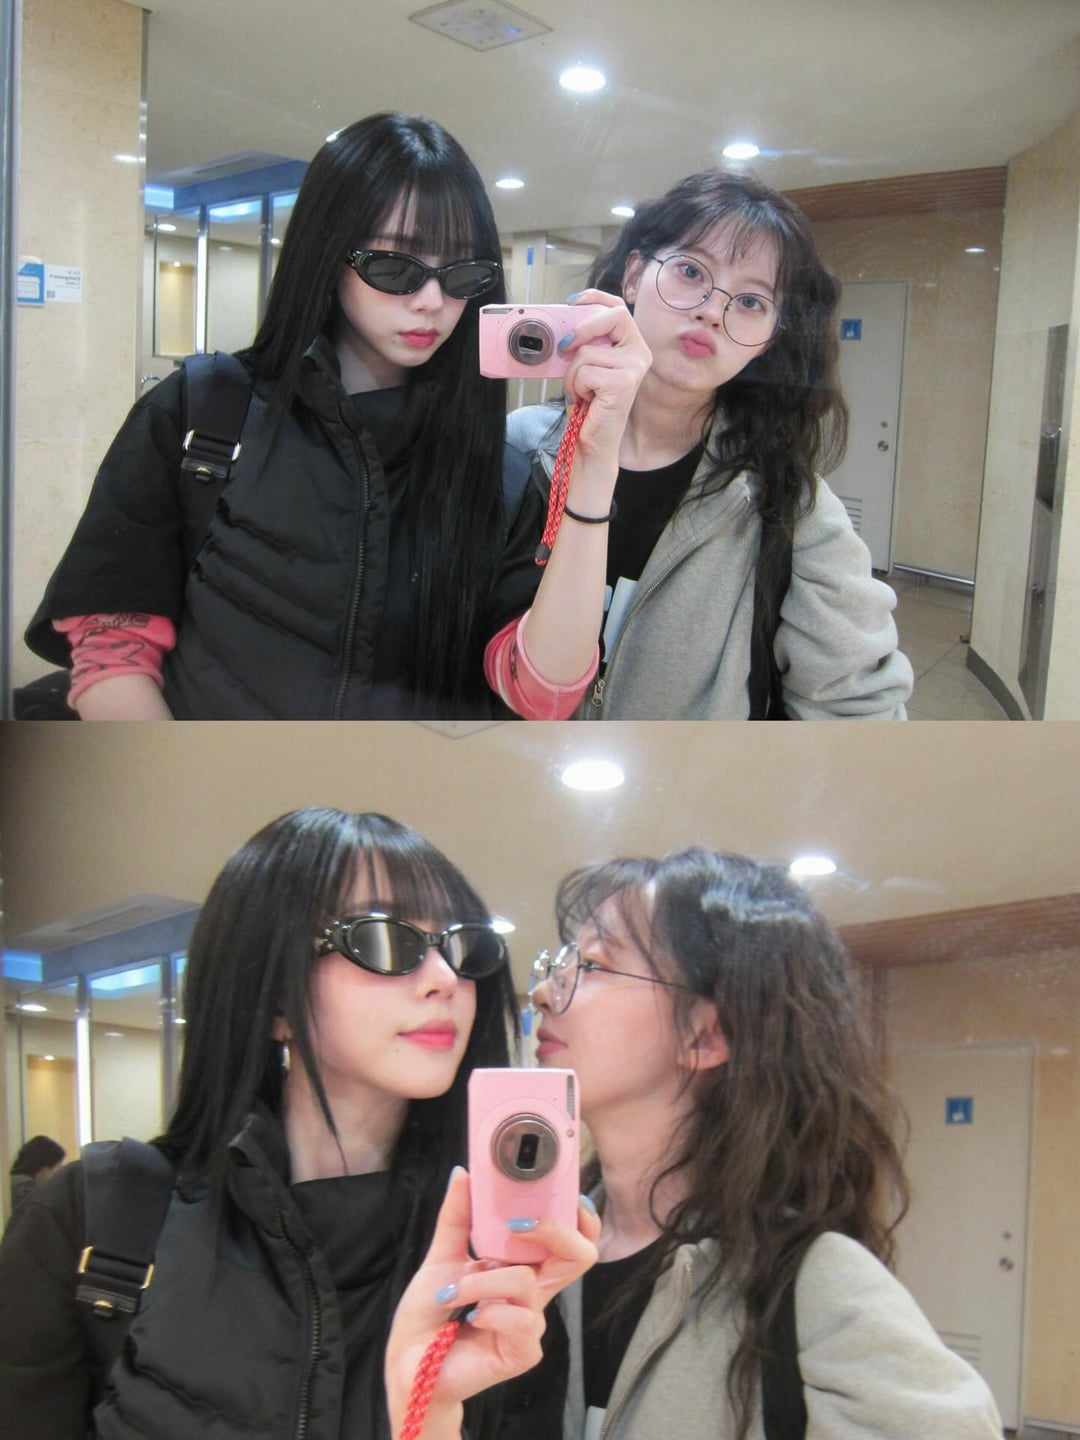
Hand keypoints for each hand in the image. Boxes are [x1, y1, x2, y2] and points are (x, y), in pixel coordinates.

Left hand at [385, 1167, 599, 1438]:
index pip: (570, 1240)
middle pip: (580, 1256)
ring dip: (483, 1280)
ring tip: (452, 1291)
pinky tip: (469, 1316)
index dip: (580, 1218)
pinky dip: (489, 1309)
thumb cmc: (430, 1313)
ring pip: (528, 1281)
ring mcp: (530, 1324)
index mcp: (523, 1266)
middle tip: (517, 1224)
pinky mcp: (523, 1351)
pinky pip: (519, 1319)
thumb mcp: (441, 1256)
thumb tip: (462, 1173)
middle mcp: (533, 1292)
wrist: (408, 1363)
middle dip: (555, 1230)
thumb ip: (456, 1217)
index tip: (562, 1193)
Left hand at [559, 290, 650, 466]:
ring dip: (572, 373)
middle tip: (564, 346)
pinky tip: (586, 399)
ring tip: (582, 391)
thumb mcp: (585, 365)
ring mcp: (634, 368)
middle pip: (611, 316)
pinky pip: (584, 371)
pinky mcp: (623, 383)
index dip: (596, 297)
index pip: (618, 307)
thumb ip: (582, 343)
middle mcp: (639, 354)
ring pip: (587, 351)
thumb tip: (560, 324)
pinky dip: (576, 386)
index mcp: (632, 346)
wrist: (591, 441)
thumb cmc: (588, 404)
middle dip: (581, 328)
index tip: (573, 301)